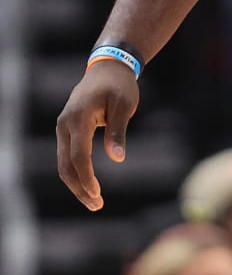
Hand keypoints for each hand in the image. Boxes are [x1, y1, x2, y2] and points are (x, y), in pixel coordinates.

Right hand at [55, 60, 139, 210]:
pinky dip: (75, 172)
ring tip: (94, 201)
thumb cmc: (120, 86)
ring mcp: (63, 127)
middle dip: (79, 187)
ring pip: (63, 163)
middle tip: (96, 205)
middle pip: (65, 165)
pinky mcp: (66, 130)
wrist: (108, 68)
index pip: (78, 155)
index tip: (97, 194)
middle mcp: (65, 124)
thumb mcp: (125, 105)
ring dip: (76, 183)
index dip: (86, 177)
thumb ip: (118, 131)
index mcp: (79, 118)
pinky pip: (67, 156)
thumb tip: (117, 158)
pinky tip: (88, 185)